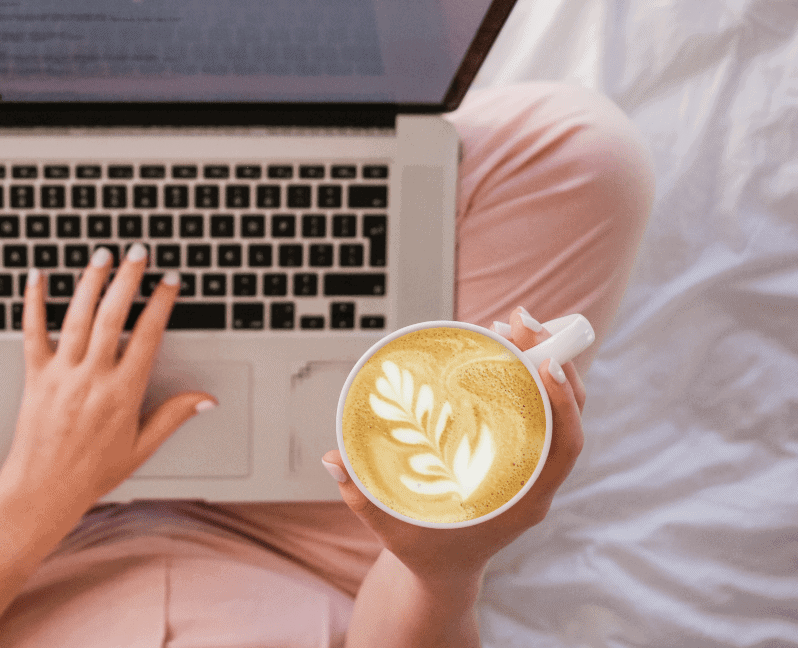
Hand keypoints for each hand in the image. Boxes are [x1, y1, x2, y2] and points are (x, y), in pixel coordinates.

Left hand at [0, 244, 215, 517]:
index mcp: (123, 393)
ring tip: (102, 255)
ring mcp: (62, 374)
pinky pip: (33, 332)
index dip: (161, 303)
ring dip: (91, 281)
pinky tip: (37, 276)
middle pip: (113, 315)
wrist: (43, 491)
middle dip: (128, 279)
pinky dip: (33, 302)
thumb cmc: (92, 474)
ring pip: (78, 316)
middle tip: (138, 253)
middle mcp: (93, 377)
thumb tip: (206, 399)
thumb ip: (173, 416)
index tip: (170, 282)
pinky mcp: (34, 376)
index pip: (148, 335)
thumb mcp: (142, 447)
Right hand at [322, 306, 585, 583]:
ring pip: (554, 408)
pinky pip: (535, 411)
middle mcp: (536, 481)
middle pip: (565, 415)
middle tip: (521, 322)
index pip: (563, 448)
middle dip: (554, 361)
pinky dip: (525, 378)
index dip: (563, 404)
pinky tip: (500, 350)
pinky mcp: (519, 456)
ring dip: (541, 362)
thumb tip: (331, 458)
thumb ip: (360, 496)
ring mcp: (531, 467)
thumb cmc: (424, 552)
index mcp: (523, 502)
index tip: (547, 365)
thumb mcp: (390, 529)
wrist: (444, 573)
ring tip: (511, 325)